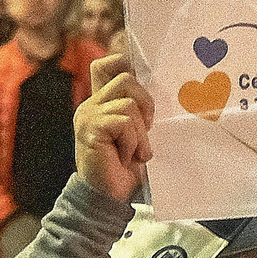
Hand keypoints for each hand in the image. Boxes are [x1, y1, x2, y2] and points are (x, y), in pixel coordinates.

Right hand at [75, 50, 152, 204]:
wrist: (111, 196)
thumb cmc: (130, 166)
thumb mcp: (140, 133)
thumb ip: (142, 111)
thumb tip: (168, 87)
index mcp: (103, 102)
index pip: (106, 65)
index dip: (123, 62)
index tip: (144, 80)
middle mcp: (92, 104)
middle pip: (126, 79)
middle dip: (146, 104)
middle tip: (146, 130)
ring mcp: (89, 116)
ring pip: (128, 103)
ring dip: (140, 132)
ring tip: (135, 150)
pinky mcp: (91, 129)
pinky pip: (124, 123)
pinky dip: (133, 142)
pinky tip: (127, 157)